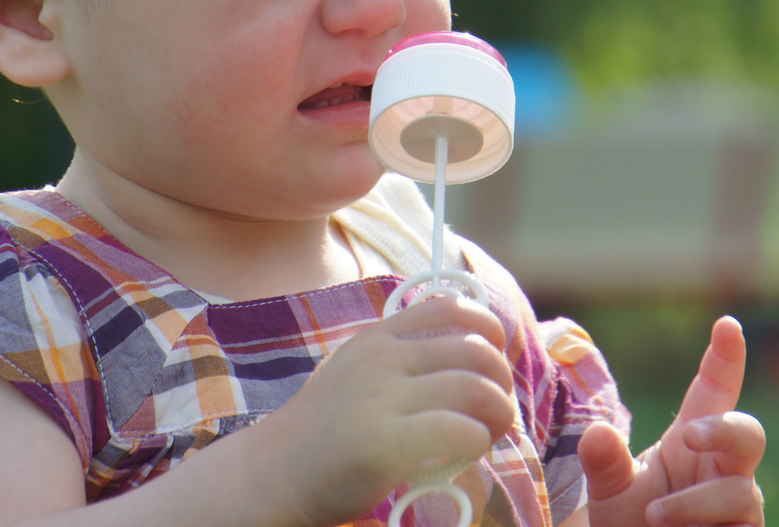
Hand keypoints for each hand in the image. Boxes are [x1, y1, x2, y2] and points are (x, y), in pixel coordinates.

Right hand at [248, 295, 518, 526]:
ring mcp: (381, 398)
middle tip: (496, 410)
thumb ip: (401, 356)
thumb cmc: (327, 428)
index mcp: (378, 337)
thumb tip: (470, 356)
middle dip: (502, 380)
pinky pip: (458, 430)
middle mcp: (381, 359)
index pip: (451, 307)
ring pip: (474, 388)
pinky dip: (478, 440)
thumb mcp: (358, 370)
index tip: (495, 357)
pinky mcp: (384, 442)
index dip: (489, 327)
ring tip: (488, 433)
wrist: (276, 472)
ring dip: (498, 413)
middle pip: (475, 350)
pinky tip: (467, 452)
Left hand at [579, 316, 764, 525]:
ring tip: (654, 518)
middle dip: (722, 429)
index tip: (728, 323)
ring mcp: (740, 505)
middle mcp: (723, 467)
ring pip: (739, 493)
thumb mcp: (610, 492)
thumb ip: (605, 463)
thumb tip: (597, 433)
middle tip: (689, 433)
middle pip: (749, 433)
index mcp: (691, 439)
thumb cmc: (630, 521)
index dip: (725, 358)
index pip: (714, 391)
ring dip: (693, 504)